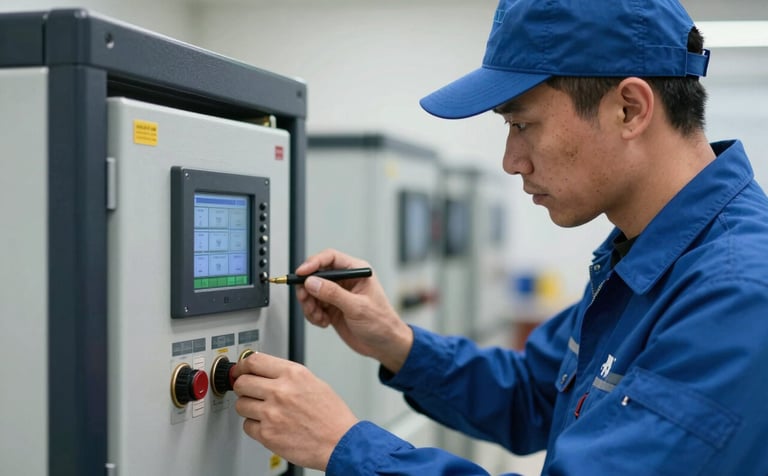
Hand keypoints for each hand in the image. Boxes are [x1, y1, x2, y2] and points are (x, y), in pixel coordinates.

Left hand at [232, 352, 358, 470]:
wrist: (340, 442)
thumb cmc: (331, 415)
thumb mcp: (313, 382)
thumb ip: (287, 375)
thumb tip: (265, 372)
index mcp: (293, 374)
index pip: (254, 361)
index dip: (242, 366)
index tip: (240, 370)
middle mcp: (280, 391)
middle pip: (241, 382)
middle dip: (243, 387)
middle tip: (249, 391)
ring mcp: (271, 413)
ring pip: (241, 404)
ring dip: (248, 407)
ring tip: (263, 411)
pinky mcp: (267, 434)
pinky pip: (247, 426)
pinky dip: (254, 427)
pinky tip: (268, 425)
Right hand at [295, 248, 412, 372]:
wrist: (384, 346)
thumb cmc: (381, 323)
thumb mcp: (357, 307)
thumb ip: (333, 294)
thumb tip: (312, 282)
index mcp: (357, 271)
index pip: (330, 258)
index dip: (313, 263)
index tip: (301, 274)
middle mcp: (346, 280)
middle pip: (316, 275)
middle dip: (308, 288)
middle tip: (305, 300)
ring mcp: (338, 294)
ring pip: (312, 292)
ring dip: (310, 305)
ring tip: (318, 316)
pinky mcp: (332, 308)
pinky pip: (314, 306)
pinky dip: (313, 315)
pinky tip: (323, 322)